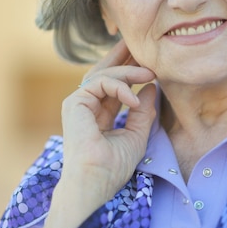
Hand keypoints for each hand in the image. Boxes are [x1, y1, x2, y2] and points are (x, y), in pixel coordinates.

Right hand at [44, 40, 155, 227]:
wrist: (95, 183)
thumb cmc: (112, 167)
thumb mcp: (137, 135)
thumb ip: (143, 112)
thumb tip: (151, 87)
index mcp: (99, 114)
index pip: (114, 84)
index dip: (129, 69)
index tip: (148, 59)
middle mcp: (87, 106)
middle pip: (104, 71)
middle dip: (123, 56)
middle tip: (142, 43)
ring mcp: (79, 104)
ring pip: (104, 74)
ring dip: (129, 70)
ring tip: (151, 72)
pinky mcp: (75, 103)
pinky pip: (100, 83)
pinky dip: (120, 87)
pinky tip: (135, 98)